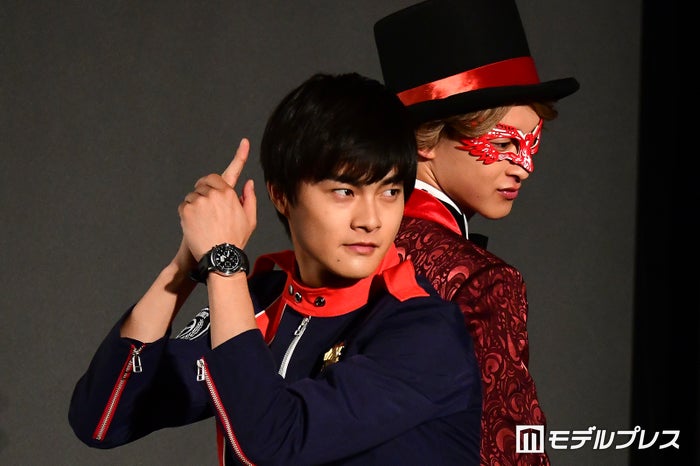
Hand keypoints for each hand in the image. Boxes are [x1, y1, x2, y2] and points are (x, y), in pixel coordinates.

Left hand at [178, 138, 256, 260]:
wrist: (219, 257)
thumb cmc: (235, 240)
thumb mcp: (249, 220)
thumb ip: (249, 199)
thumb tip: (249, 183)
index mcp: (230, 194)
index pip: (231, 171)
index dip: (239, 156)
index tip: (244, 142)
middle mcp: (214, 193)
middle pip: (206, 183)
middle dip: (206, 191)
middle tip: (209, 209)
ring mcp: (199, 200)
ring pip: (194, 195)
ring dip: (197, 205)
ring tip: (204, 222)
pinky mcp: (186, 209)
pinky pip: (185, 205)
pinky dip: (188, 213)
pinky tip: (196, 226)